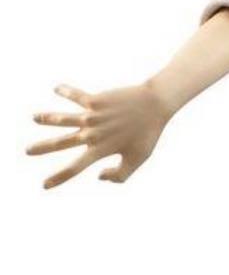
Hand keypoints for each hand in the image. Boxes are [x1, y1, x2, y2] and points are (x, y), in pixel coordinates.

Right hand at [27, 82, 172, 188]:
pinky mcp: (96, 100)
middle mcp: (93, 134)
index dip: (59, 178)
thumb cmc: (148, 134)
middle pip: (61, 143)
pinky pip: (75, 95)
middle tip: (27, 151)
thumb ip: (120, 175)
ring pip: (63, 119)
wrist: (155, 106)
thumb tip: (99, 177)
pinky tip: (56, 88)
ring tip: (35, 118)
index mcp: (101, 150)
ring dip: (47, 119)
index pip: (75, 168)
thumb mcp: (138, 159)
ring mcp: (93, 117)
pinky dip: (65, 91)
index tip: (44, 185)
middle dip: (43, 148)